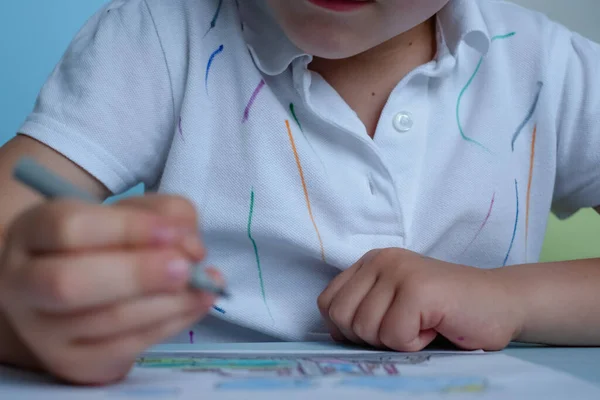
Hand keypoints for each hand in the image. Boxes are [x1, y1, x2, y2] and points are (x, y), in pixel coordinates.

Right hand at [0, 195, 217, 383]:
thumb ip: (165, 215)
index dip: (127, 230)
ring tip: (206, 285)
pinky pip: (127, 348)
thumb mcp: (130, 212)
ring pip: (106, 321)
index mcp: (33, 232)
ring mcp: (45, 331)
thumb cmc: (104, 242)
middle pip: (72, 283)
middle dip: (139, 274)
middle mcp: (25, 283)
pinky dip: (171, 324)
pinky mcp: (75, 363)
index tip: (172, 232)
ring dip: (168, 303)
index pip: (70, 228)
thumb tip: (192, 248)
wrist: (72, 290)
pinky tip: (196, 304)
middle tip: (187, 267)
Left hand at [318, 248, 524, 351]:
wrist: (502, 304)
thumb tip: (334, 334)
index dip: (349, 328)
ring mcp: (399, 271)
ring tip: (423, 323)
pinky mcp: (418, 288)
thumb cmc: (446, 313)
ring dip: (397, 340)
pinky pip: (394, 335)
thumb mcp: (393, 306)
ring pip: (366, 329)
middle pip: (342, 318)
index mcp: (370, 262)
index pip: (328, 303)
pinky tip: (436, 326)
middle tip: (406, 327)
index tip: (383, 327)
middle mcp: (381, 260)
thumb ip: (362, 311)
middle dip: (371, 337)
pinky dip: (415, 344)